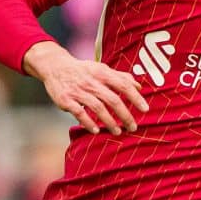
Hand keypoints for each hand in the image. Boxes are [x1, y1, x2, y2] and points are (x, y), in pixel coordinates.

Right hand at [26, 43, 146, 133]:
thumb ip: (120, 77)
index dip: (135, 97)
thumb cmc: (83, 70)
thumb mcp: (101, 68)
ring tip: (117, 131)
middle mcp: (91, 81)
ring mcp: (78, 91)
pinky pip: (79, 112)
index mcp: (102, 73)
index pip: (123, 85)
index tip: (145, 110)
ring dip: (109, 122)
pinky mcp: (65, 100)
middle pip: (112, 99)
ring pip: (97, 107)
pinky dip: (88, 122)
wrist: (55, 67)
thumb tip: (139, 87)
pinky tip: (96, 131)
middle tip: (133, 127)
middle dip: (125, 115)